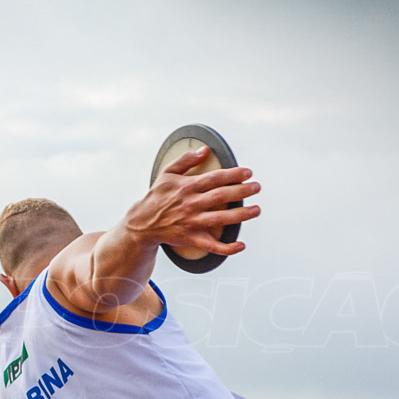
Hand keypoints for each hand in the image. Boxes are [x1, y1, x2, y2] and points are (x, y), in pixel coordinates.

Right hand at [127, 145, 260, 255]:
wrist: (142, 223)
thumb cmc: (156, 197)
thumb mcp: (167, 173)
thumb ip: (185, 160)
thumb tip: (204, 150)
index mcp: (187, 187)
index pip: (215, 178)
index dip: (234, 174)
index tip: (248, 172)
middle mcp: (192, 204)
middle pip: (222, 196)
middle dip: (243, 191)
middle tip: (256, 188)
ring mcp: (193, 222)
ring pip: (222, 219)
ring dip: (242, 215)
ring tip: (256, 210)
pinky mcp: (192, 238)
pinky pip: (213, 246)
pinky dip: (228, 248)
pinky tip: (241, 245)